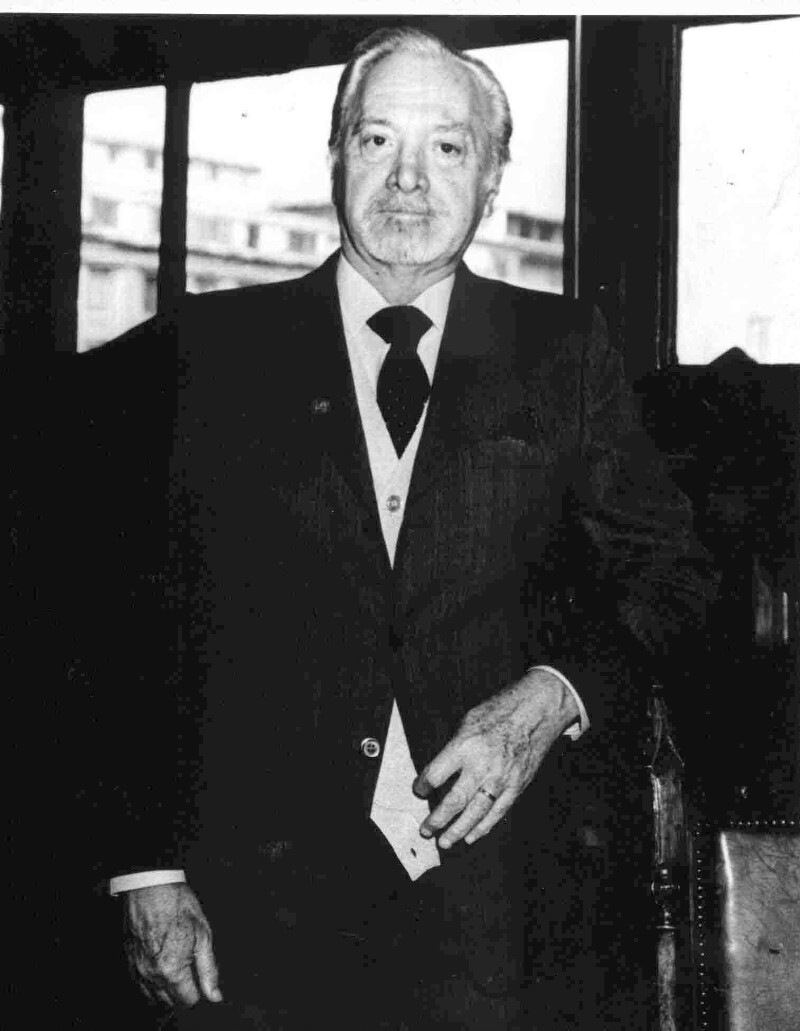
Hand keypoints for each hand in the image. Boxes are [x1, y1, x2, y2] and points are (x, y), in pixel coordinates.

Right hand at [123, 882, 221, 1007]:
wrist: (150, 886)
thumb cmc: (178, 905)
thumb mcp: (203, 934)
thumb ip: (209, 969)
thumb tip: (215, 995)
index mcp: (172, 971)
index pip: (188, 1000)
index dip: (199, 990)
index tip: (201, 974)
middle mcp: (151, 976)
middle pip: (170, 1001)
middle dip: (183, 991)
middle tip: (190, 966)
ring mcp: (137, 969)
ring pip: (153, 996)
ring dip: (166, 988)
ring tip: (176, 964)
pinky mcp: (128, 960)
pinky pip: (140, 983)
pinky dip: (151, 980)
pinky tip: (161, 962)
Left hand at [414, 669, 578, 848]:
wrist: (536, 712)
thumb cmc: (500, 711)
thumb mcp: (468, 720)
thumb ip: (455, 747)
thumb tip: (442, 768)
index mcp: (465, 746)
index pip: (436, 774)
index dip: (423, 785)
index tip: (419, 790)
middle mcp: (481, 766)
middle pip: (454, 800)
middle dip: (438, 819)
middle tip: (426, 830)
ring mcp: (501, 779)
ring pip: (476, 813)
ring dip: (458, 830)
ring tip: (445, 842)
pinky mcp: (516, 786)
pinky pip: (497, 812)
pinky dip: (484, 827)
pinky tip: (472, 836)